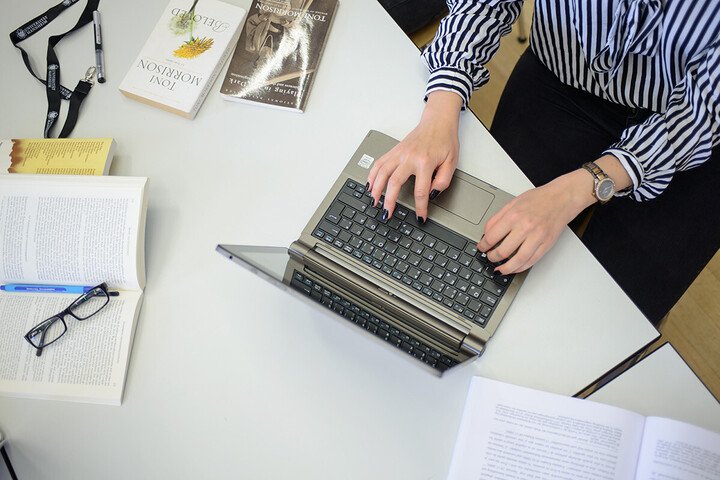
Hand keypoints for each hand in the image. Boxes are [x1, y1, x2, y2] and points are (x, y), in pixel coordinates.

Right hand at [366, 91, 462, 220]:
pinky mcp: (394, 150)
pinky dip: (372, 174)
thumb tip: (431, 195)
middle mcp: (409, 157)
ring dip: (376, 189)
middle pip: (395, 183)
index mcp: (426, 162)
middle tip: (387, 214)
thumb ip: (443, 181)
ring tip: (374, 202)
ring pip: (382, 172)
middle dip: (389, 201)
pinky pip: (379, 162)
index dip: (420, 207)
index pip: (421, 191)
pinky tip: (369, 184)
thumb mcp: (452, 162)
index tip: (419, 217)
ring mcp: (400, 153)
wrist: (438, 121)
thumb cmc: (445, 140)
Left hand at [477, 170, 597, 274]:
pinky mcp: (547, 244)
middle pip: (502, 251)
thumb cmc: (539, 199)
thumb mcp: (513, 203)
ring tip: (499, 268)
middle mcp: (525, 227)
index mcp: (514, 216)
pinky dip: (520, 267)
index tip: (482, 248)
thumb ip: (497, 218)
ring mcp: (537, 237)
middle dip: (492, 257)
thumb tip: (486, 233)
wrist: (562, 198)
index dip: (483, 246)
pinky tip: (514, 267)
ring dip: (505, 268)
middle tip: (490, 257)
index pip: (491, 237)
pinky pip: (531, 261)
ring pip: (517, 261)